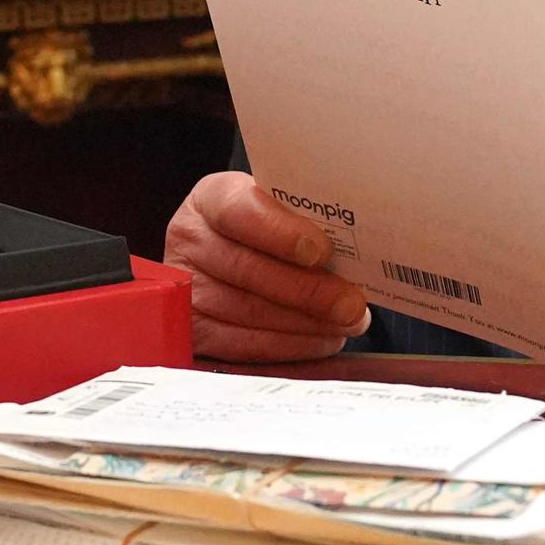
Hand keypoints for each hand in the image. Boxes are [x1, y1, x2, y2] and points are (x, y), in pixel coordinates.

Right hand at [162, 172, 370, 362]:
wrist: (226, 256)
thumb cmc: (266, 230)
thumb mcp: (277, 209)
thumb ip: (303, 220)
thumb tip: (357, 244)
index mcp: (212, 198)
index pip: (239, 210)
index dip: (280, 232)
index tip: (321, 251)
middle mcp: (191, 239)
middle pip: (247, 268)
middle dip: (308, 290)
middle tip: (351, 303)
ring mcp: (186, 287)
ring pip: (248, 310)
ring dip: (306, 322)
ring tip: (347, 322)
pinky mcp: (194, 329)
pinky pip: (243, 344)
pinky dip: (290, 345)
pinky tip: (322, 339)